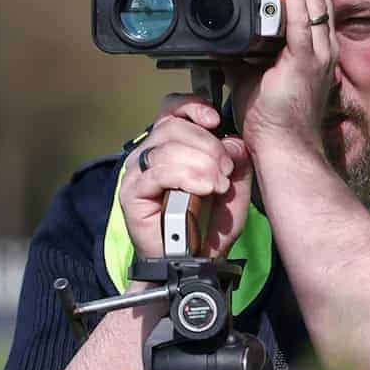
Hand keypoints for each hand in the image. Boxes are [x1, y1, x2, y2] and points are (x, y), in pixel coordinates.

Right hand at [119, 95, 252, 258]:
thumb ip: (237, 162)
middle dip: (207, 144)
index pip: (172, 109)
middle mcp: (149, 154)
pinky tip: (203, 189)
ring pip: (166, 146)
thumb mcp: (233, 189)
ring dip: (200, 163)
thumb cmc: (208, 226)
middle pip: (173, 126)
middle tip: (225, 170)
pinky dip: (185, 176)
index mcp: (170, 145)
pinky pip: (157, 172)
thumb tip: (233, 141)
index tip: (214, 121)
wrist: (193, 263)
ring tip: (218, 185)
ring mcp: (137, 173)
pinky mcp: (132, 193)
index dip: (192, 107)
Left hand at [229, 0, 337, 159]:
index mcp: (316, 50)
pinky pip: (302, 13)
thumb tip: (217, 37)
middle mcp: (324, 47)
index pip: (312, 1)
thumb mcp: (252, 76)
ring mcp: (319, 52)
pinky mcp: (306, 59)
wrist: (283, 149)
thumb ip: (241, 53)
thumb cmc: (271, 120)